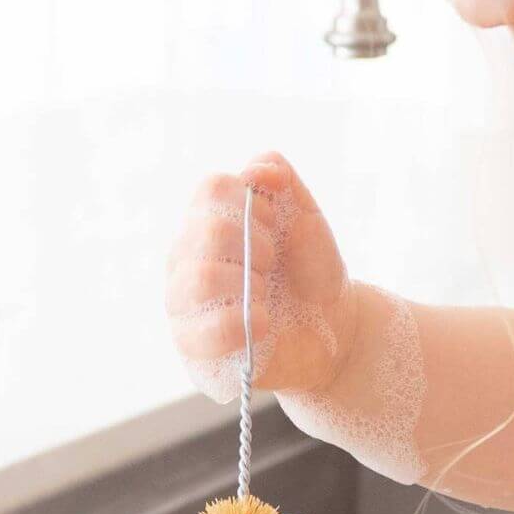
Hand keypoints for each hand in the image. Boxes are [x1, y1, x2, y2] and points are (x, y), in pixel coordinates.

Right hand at [165, 151, 355, 394]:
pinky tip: (263, 322)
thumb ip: (281, 180)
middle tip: (273, 266)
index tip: (276, 225)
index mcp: (208, 221)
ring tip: (266, 297)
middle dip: (256, 247)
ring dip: (247, 285)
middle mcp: (186, 257)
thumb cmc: (309, 273)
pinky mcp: (191, 345)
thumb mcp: (305, 218)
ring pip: (200, 278)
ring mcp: (182, 302)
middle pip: (207, 232)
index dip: (252, 202)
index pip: (211, 189)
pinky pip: (201, 332)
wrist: (330, 329)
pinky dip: (241, 323)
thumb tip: (258, 168)